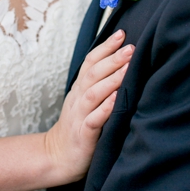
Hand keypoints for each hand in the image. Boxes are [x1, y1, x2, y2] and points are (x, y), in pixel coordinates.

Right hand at [44, 30, 132, 183]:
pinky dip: (105, 109)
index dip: (105, 47)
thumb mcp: (86, 101)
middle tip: (131, 48)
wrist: (58, 157)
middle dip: (112, 59)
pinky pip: (93, 120)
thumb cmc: (78, 126)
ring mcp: (80, 116)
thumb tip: (124, 62)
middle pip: (93, 74)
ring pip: (94, 94)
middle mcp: (78, 99)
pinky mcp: (83, 135)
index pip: (91, 62)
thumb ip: (100, 83)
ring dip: (111, 80)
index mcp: (80, 89)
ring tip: (128, 68)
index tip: (122, 34)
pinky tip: (116, 100)